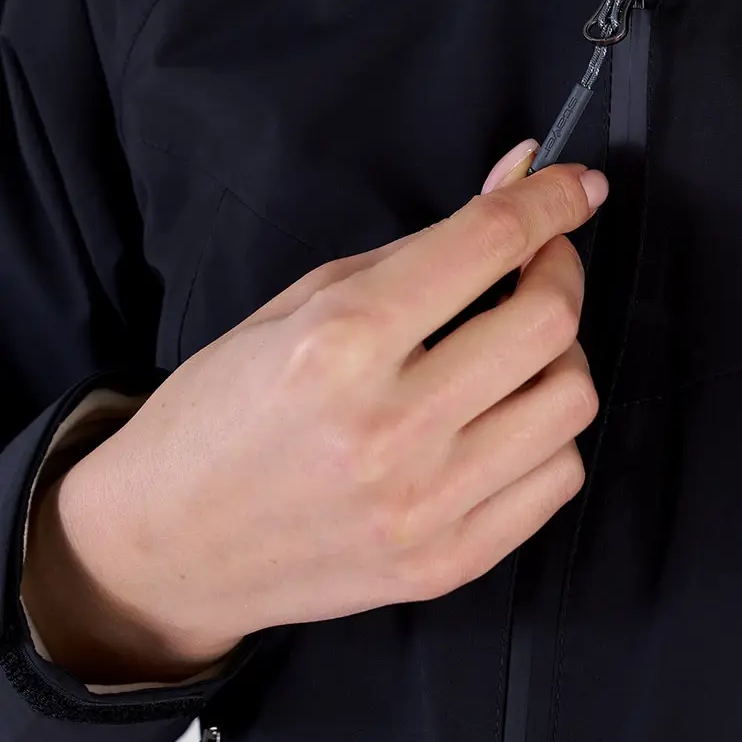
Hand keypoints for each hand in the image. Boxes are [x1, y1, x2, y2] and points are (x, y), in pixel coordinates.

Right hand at [20, 149, 606, 683]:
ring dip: (558, 358)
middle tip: (536, 264)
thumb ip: (422, 245)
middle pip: (549, 322)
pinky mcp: (445, 565)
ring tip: (510, 351)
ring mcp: (423, 507)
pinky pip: (558, 480)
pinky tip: (502, 420)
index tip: (577, 185)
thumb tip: (520, 177)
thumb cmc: (224, 410)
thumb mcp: (302, 301)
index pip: (489, 244)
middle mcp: (388, 428)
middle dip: (559, 271)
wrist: (164, 547)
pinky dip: (547, 435)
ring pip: (572, 402)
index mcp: (340, 343)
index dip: (550, 200)